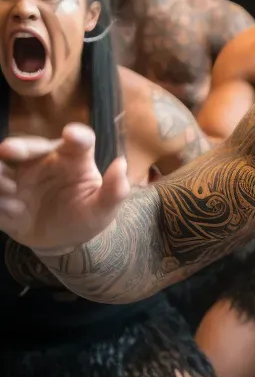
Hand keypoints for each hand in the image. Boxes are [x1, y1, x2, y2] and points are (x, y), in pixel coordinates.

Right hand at [0, 123, 129, 252]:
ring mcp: (21, 176)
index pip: (79, 141)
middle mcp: (44, 161)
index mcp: (74, 159)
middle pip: (29, 145)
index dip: (77, 135)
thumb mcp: (103, 209)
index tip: (71, 134)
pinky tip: (14, 212)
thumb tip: (121, 163)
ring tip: (12, 190)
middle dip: (17, 145)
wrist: (62, 241)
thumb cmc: (86, 217)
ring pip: (1, 163)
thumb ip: (115, 190)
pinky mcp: (4, 195)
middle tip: (9, 150)